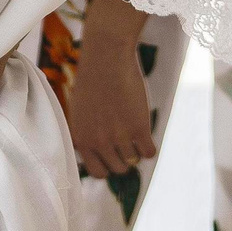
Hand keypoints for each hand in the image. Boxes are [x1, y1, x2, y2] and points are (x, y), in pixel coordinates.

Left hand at [63, 37, 156, 177]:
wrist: (107, 58)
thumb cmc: (93, 80)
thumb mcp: (81, 111)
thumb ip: (88, 134)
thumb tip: (101, 152)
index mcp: (82, 139)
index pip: (97, 172)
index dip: (108, 165)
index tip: (114, 156)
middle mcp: (99, 142)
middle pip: (118, 168)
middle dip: (123, 158)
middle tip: (128, 143)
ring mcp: (119, 137)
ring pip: (133, 161)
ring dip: (136, 150)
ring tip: (135, 132)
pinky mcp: (139, 128)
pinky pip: (149, 152)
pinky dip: (150, 147)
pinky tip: (147, 134)